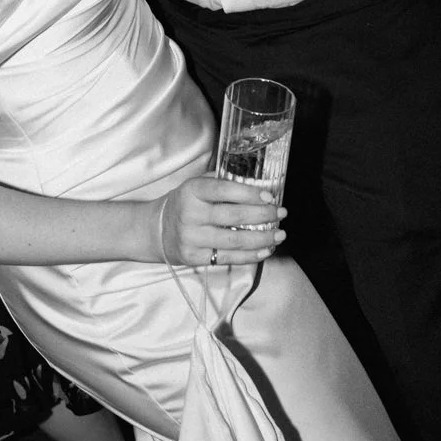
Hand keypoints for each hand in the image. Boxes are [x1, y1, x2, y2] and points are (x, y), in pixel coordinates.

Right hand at [157, 175, 284, 267]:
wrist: (158, 229)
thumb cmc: (186, 203)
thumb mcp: (197, 185)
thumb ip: (222, 182)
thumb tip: (258, 183)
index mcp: (192, 190)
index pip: (224, 190)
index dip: (250, 193)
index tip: (270, 197)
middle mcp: (190, 214)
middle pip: (234, 216)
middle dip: (263, 216)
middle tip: (281, 213)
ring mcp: (192, 238)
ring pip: (234, 240)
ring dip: (262, 238)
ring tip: (279, 234)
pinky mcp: (194, 257)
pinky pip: (228, 258)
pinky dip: (250, 255)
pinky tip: (265, 250)